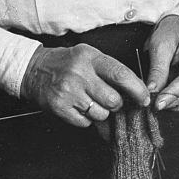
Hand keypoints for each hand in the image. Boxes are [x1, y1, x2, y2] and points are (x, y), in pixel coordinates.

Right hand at [20, 44, 149, 127]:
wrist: (33, 69)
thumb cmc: (67, 63)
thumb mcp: (89, 57)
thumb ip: (111, 71)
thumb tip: (136, 94)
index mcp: (91, 58)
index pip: (121, 75)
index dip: (137, 89)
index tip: (144, 99)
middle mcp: (80, 74)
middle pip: (113, 100)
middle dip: (116, 104)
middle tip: (108, 99)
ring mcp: (68, 92)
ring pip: (101, 114)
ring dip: (100, 112)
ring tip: (89, 101)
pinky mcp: (59, 107)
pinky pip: (85, 122)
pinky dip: (85, 119)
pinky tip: (78, 107)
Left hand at [145, 15, 178, 110]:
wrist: (177, 29)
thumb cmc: (170, 33)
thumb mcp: (160, 46)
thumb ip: (157, 69)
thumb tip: (151, 90)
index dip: (173, 93)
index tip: (157, 103)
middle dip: (171, 101)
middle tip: (152, 106)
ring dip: (172, 103)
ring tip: (153, 104)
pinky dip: (173, 102)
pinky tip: (160, 100)